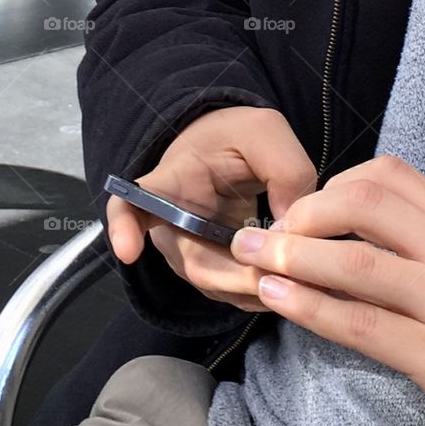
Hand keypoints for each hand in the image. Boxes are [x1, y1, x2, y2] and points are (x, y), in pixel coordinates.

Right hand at [107, 106, 316, 310]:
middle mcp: (172, 228)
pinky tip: (300, 277)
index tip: (128, 251)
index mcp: (171, 184)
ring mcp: (193, 254)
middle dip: (240, 274)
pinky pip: (240, 293)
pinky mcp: (218, 272)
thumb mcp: (264, 132)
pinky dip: (271, 290)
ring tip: (299, 270)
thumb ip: (284, 170)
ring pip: (222, 288)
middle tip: (278, 265)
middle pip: (195, 265)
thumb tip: (291, 229)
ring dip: (261, 286)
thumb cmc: (237, 137)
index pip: (131, 206)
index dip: (124, 229)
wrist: (232, 152)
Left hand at [230, 154, 424, 425]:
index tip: (303, 212)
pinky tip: (276, 299)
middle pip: (363, 203)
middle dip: (302, 214)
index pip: (389, 175)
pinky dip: (310, 308)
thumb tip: (346, 243)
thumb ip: (422, 252)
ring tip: (248, 259)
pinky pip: (362, 326)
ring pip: (355, 263)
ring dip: (289, 257)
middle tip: (268, 237)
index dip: (333, 185)